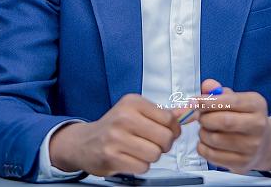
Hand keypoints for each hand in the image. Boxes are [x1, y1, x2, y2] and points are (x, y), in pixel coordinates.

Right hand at [49, 94, 181, 175]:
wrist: (84, 142)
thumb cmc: (114, 126)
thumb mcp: (136, 112)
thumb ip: (162, 114)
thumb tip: (186, 112)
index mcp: (132, 102)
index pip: (169, 118)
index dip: (173, 129)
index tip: (167, 131)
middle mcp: (124, 117)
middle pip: (164, 138)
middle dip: (164, 145)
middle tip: (154, 144)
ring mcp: (116, 137)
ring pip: (155, 154)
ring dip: (152, 157)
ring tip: (140, 151)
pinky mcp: (112, 157)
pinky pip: (142, 167)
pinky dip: (141, 166)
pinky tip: (131, 158)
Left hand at [195, 79, 270, 173]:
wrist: (264, 143)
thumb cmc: (245, 117)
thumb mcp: (236, 99)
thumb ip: (218, 92)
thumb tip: (206, 87)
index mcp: (256, 105)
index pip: (229, 101)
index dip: (208, 101)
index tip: (194, 101)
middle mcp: (257, 126)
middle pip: (223, 121)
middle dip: (204, 118)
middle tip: (200, 116)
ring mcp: (251, 147)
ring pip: (214, 139)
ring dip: (202, 132)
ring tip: (207, 129)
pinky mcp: (241, 163)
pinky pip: (211, 155)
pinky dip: (202, 147)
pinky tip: (208, 142)